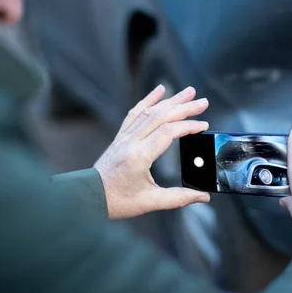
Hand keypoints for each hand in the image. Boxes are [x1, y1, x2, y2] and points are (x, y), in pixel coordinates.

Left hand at [94, 85, 210, 219]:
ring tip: (189, 92)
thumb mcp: (150, 202)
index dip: (188, 126)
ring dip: (171, 100)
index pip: (167, 132)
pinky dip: (149, 99)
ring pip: (149, 111)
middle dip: (184, 107)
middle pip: (160, 116)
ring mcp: (124, 137)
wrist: (87, 196)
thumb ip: (179, 198)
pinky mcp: (120, 136)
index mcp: (139, 156)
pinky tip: (160, 90)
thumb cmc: (117, 201)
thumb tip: (203, 197)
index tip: (204, 126)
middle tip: (203, 101)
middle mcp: (131, 142)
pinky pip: (135, 113)